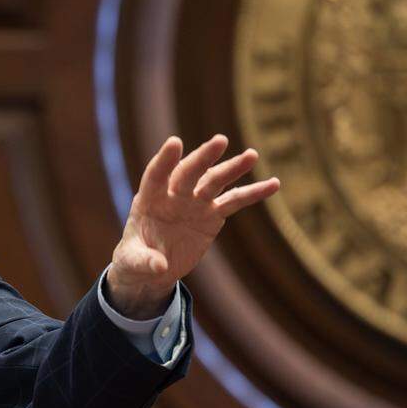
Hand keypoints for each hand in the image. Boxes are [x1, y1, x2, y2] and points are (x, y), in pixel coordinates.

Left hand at [106, 134, 279, 318]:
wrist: (151, 266)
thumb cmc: (135, 259)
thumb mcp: (132, 263)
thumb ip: (144, 261)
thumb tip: (160, 267)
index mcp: (148, 200)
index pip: (156, 175)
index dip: (165, 160)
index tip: (175, 142)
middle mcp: (172, 195)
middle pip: (189, 173)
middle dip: (203, 158)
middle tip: (220, 141)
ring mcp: (194, 203)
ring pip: (214, 182)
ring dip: (232, 168)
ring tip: (252, 155)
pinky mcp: (212, 215)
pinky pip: (234, 202)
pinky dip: (252, 193)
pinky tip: (274, 184)